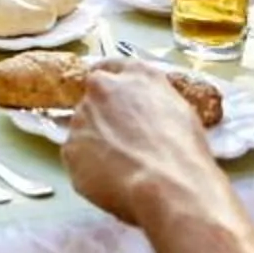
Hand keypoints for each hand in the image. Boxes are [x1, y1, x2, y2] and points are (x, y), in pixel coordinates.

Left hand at [60, 61, 229, 227]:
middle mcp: (103, 89)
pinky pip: (77, 157)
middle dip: (104, 117)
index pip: (112, 67)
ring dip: (97, 143)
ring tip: (123, 169)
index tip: (111, 96)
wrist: (168, 186)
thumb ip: (153, 101)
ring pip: (84, 129)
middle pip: (95, 99)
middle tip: (123, 143)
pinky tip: (112, 181)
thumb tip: (146, 112)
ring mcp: (82, 117)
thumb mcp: (180, 112)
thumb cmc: (183, 154)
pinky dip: (89, 169)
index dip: (111, 84)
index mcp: (135, 75)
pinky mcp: (70, 148)